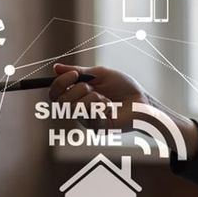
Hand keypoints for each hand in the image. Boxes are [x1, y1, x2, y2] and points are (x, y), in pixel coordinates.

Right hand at [49, 63, 197, 154]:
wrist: (142, 100)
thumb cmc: (123, 87)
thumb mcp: (99, 74)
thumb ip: (78, 71)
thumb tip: (55, 67)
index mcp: (77, 96)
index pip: (55, 94)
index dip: (59, 83)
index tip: (73, 74)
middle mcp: (78, 110)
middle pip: (60, 102)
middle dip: (76, 90)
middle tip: (91, 87)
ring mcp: (87, 121)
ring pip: (75, 108)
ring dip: (92, 98)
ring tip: (106, 99)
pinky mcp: (97, 129)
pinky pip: (89, 116)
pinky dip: (101, 107)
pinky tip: (110, 108)